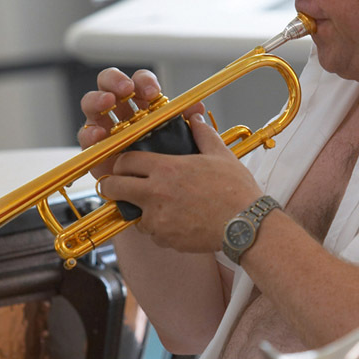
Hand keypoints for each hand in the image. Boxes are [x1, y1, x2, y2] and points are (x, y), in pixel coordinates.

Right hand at [77, 67, 204, 177]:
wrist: (155, 191)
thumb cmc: (166, 161)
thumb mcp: (180, 140)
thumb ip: (188, 122)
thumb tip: (196, 109)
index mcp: (142, 104)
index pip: (140, 82)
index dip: (144, 81)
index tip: (153, 92)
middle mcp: (120, 112)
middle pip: (109, 83)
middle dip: (116, 81)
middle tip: (126, 89)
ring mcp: (105, 127)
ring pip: (92, 103)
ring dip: (98, 99)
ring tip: (108, 101)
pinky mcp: (94, 148)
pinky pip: (86, 136)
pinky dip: (90, 132)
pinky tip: (99, 134)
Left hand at [99, 113, 262, 251]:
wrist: (246, 226)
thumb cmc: (236, 191)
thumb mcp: (221, 155)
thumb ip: (203, 135)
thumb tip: (195, 119)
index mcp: (167, 169)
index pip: (126, 161)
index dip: (122, 162)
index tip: (124, 166)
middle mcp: (156, 194)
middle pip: (115, 188)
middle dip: (112, 186)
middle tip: (118, 186)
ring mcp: (158, 220)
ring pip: (133, 214)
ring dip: (140, 210)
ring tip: (159, 207)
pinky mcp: (165, 239)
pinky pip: (153, 234)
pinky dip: (159, 229)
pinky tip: (177, 222)